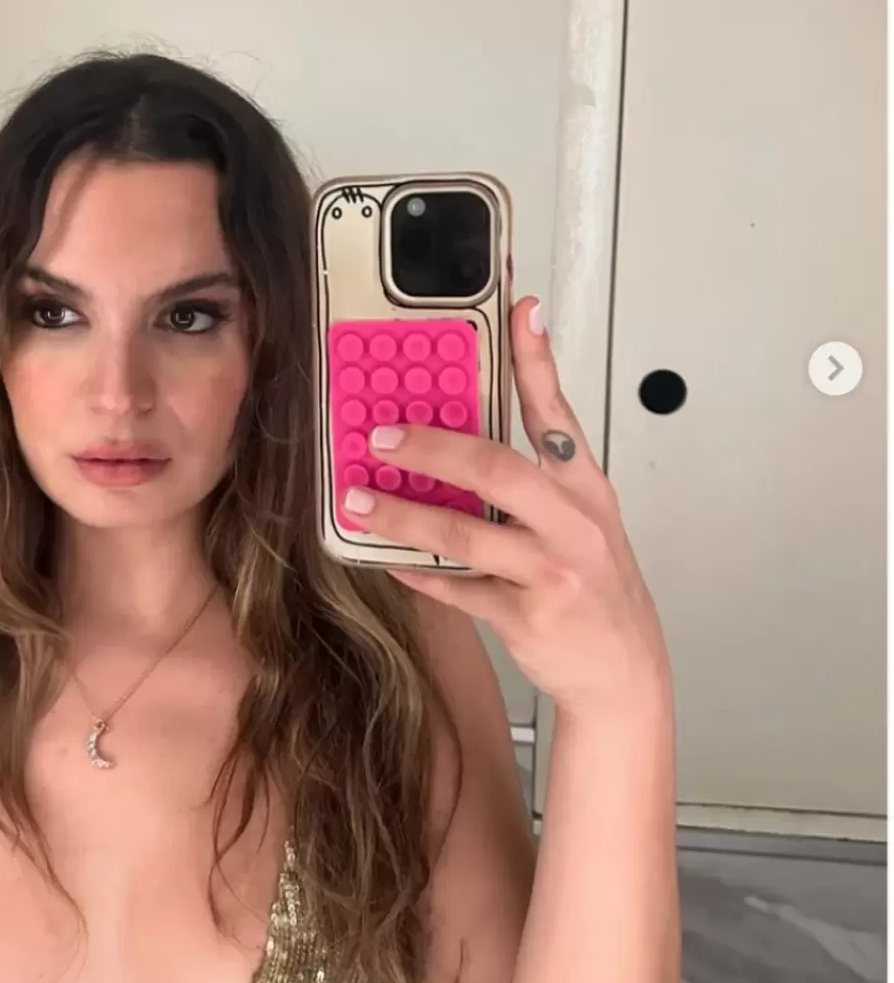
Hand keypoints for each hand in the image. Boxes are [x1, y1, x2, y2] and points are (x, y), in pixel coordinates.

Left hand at [345, 297, 671, 720]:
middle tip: (383, 434)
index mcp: (584, 489)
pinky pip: (458, 589)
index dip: (536, 360)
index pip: (558, 411)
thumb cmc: (595, 588)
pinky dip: (420, 573)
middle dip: (435, 447)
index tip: (518, 310)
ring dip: (405, 515)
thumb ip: (533, 478)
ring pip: (467, 534)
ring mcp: (552, 571)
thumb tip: (457, 435)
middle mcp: (573, 523)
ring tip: (360, 499)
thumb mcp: (580, 521)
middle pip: (499, 469)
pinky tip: (387, 559)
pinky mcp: (528, 617)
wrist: (623, 672)